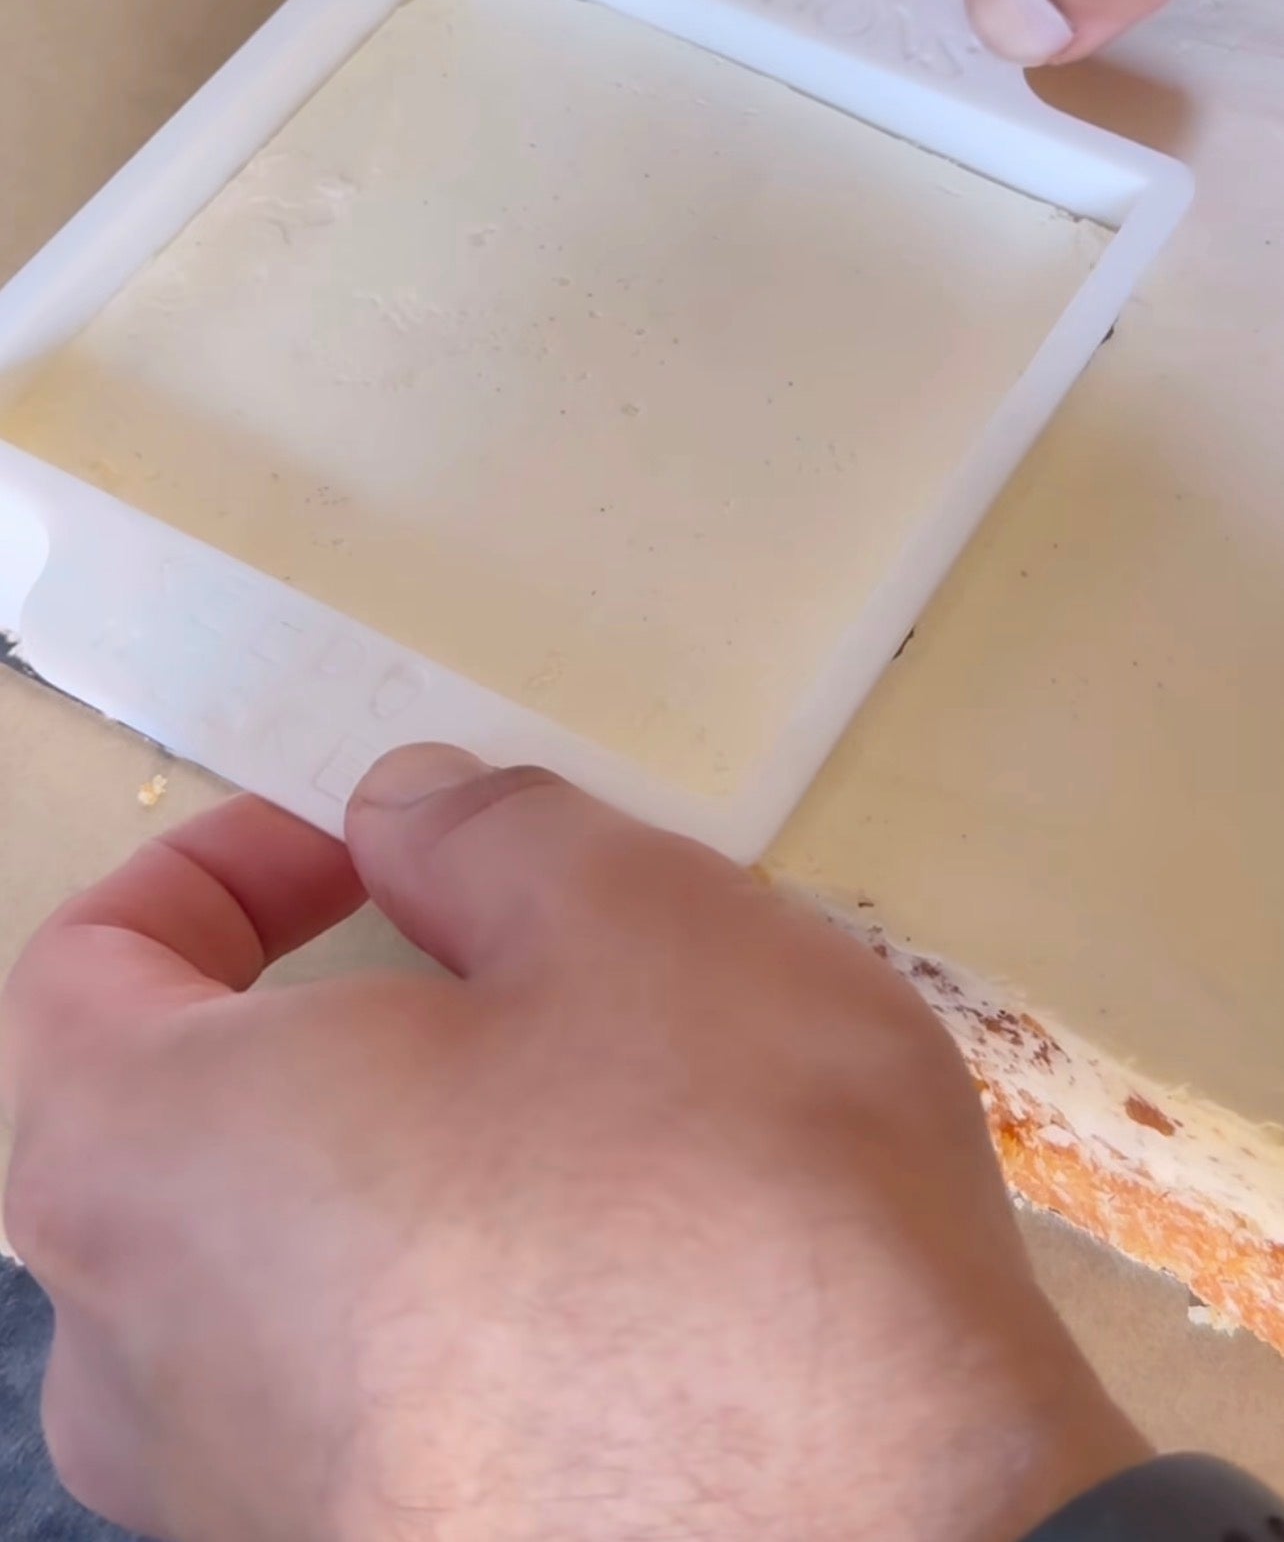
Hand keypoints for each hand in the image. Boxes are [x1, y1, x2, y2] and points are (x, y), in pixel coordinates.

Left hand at [2, 747, 1144, 1541]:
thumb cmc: (736, 1236)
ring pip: (282, 1283)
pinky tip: (638, 1290)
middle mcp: (148, 1374)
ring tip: (605, 1130)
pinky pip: (376, 1405)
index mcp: (152, 1167)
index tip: (349, 848)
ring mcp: (255, 1512)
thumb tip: (414, 821)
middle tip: (497, 970)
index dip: (214, 871)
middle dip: (325, 1023)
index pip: (82, 972)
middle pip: (176, 1135)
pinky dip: (467, 1314)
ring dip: (409, 1173)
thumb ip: (482, 831)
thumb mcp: (634, 918)